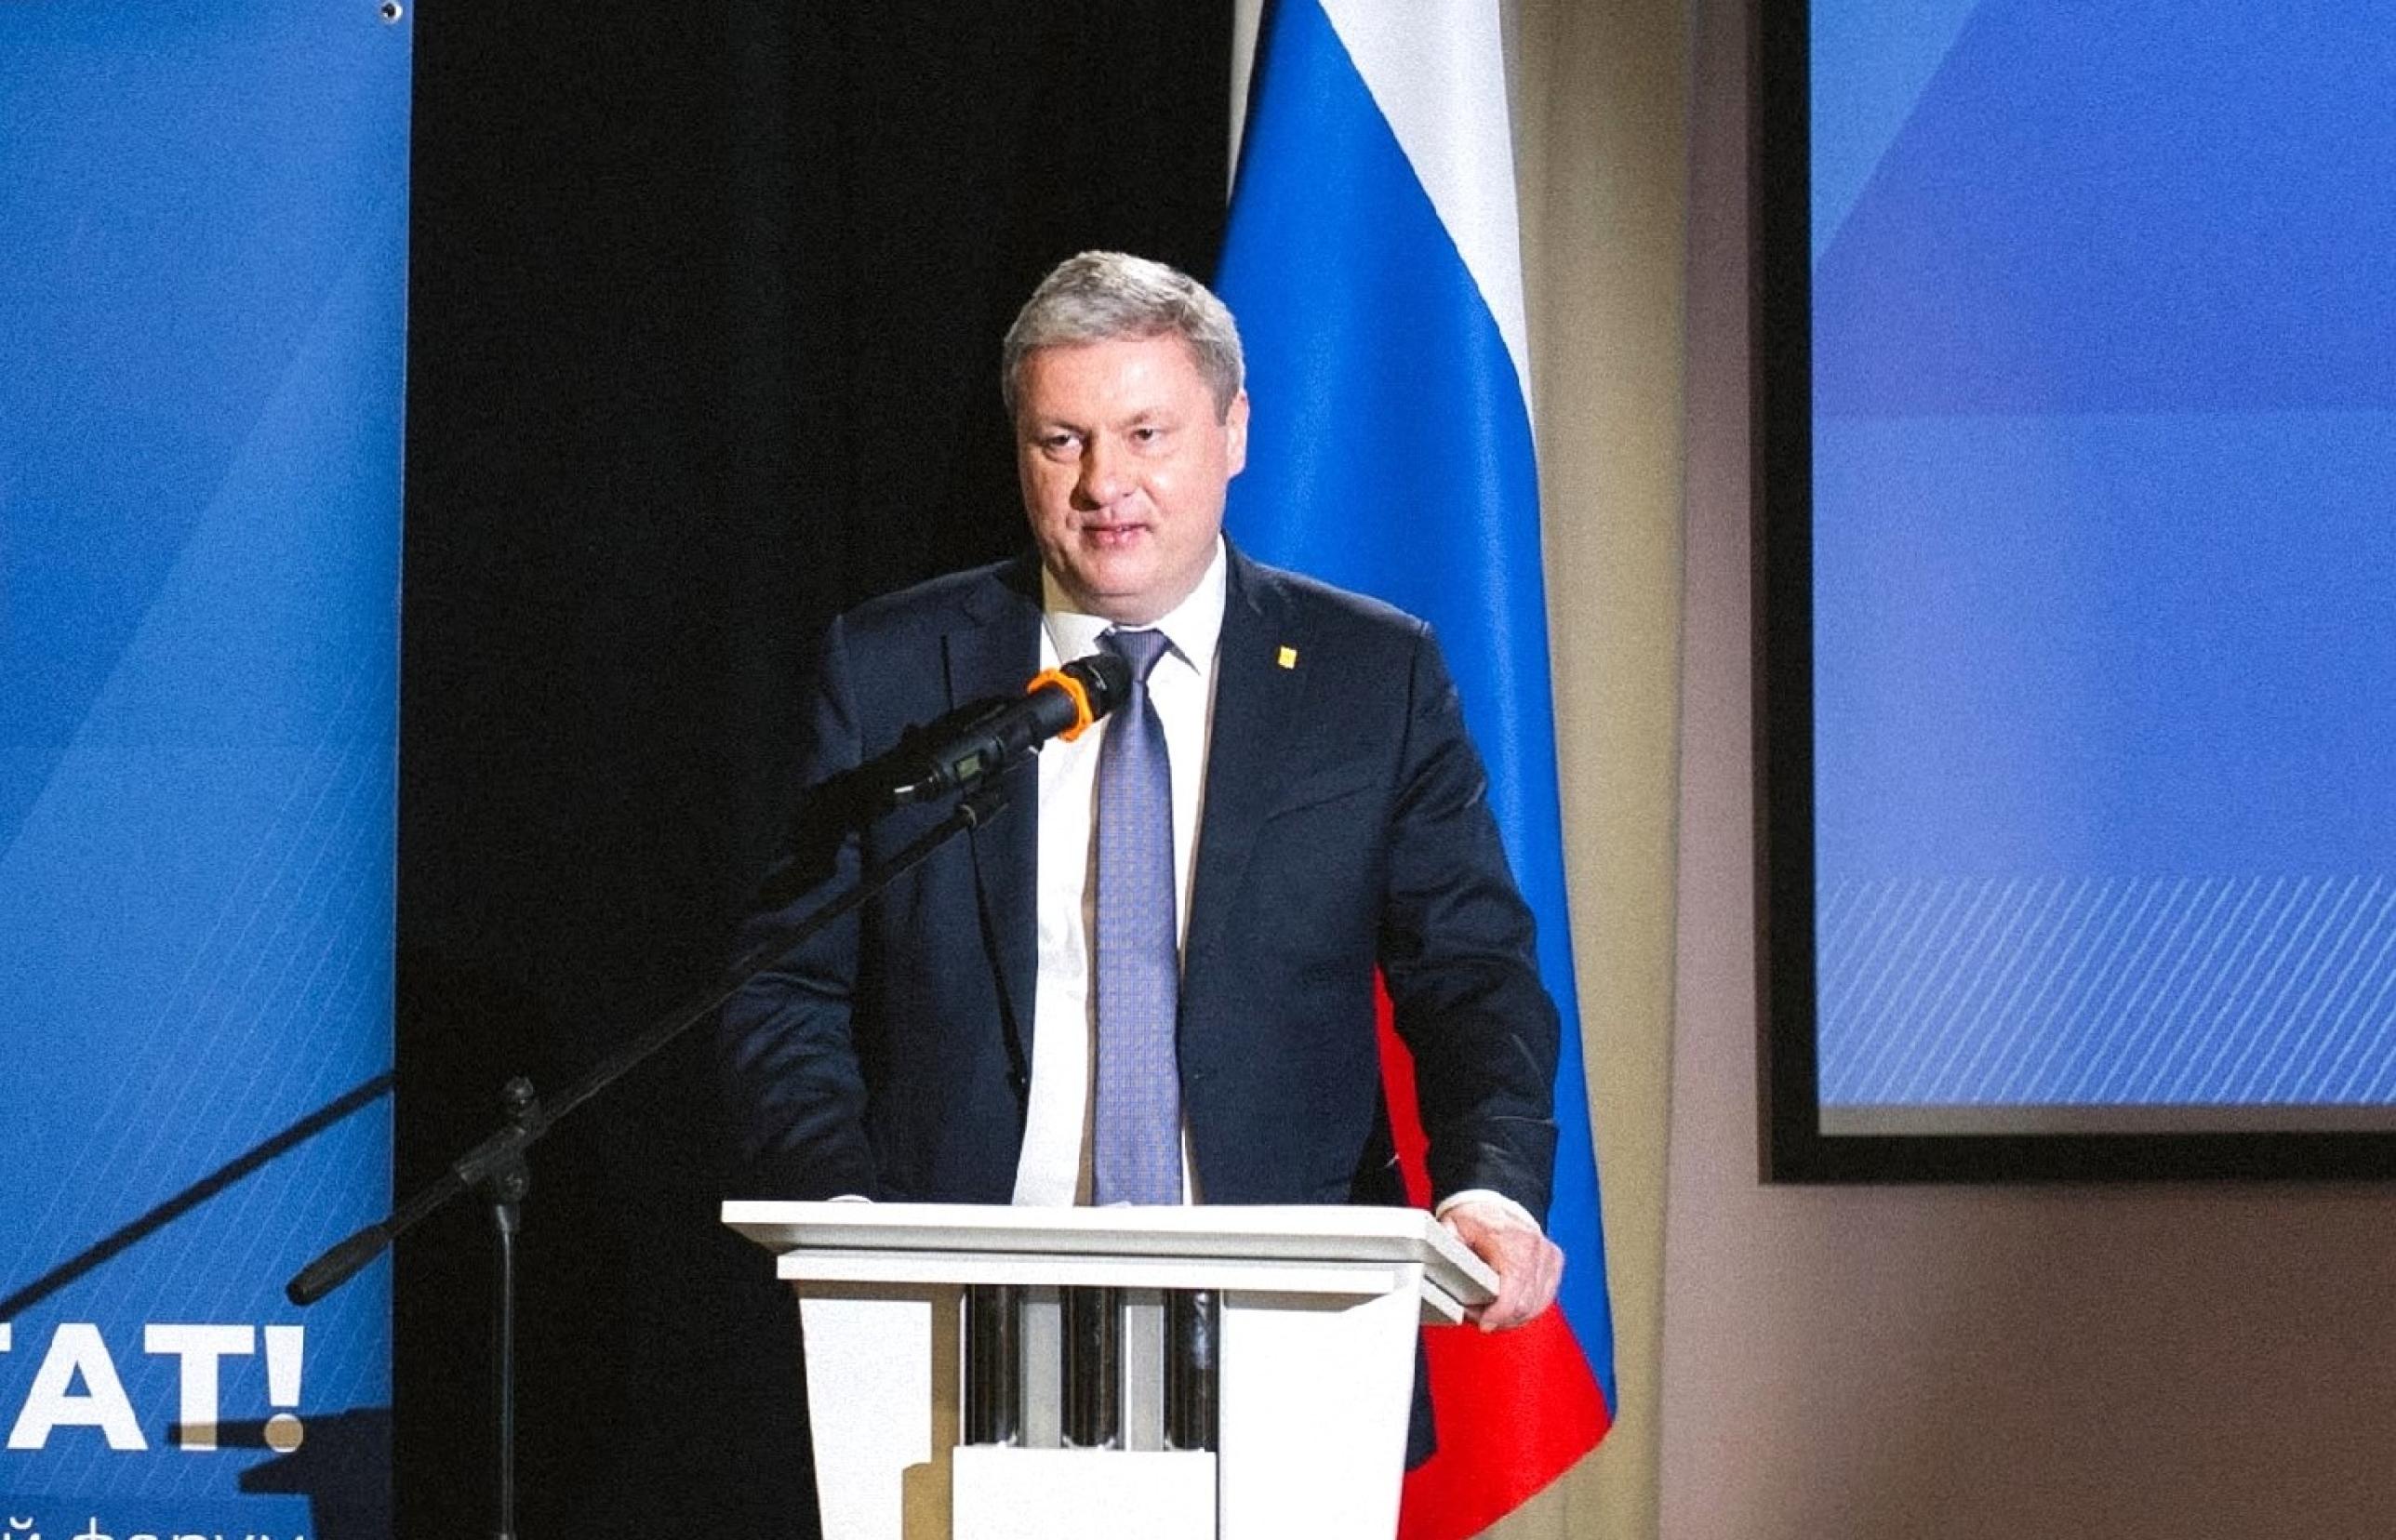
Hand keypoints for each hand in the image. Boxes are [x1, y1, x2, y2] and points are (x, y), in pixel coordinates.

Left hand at [1440, 1198, 1564, 1331]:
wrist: (1496, 1201)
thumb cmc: (1476, 1215)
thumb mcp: (1453, 1228)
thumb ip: (1446, 1251)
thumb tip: (1435, 1267)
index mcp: (1514, 1245)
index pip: (1514, 1295)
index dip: (1497, 1315)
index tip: (1484, 1323)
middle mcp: (1537, 1252)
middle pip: (1524, 1306)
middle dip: (1500, 1318)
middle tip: (1478, 1316)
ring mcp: (1548, 1259)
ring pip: (1536, 1307)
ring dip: (1514, 1316)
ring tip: (1491, 1311)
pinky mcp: (1554, 1265)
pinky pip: (1544, 1299)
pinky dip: (1527, 1307)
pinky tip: (1510, 1306)